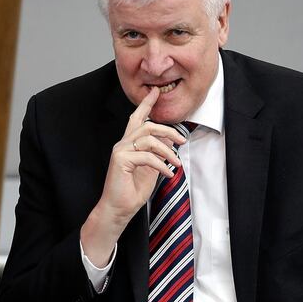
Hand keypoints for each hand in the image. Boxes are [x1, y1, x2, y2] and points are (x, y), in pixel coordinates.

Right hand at [80, 87, 186, 265]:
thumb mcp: (151, 168)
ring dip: (168, 150)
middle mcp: (122, 144)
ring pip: (149, 138)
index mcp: (129, 143)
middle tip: (183, 141)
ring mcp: (120, 150)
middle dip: (169, 130)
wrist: (119, 209)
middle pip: (148, 125)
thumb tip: (171, 141)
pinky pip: (147, 156)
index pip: (137, 118)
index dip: (146, 104)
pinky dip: (161, 165)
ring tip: (176, 163)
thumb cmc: (133, 191)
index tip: (155, 92)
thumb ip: (158, 153)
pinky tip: (168, 174)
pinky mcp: (120, 160)